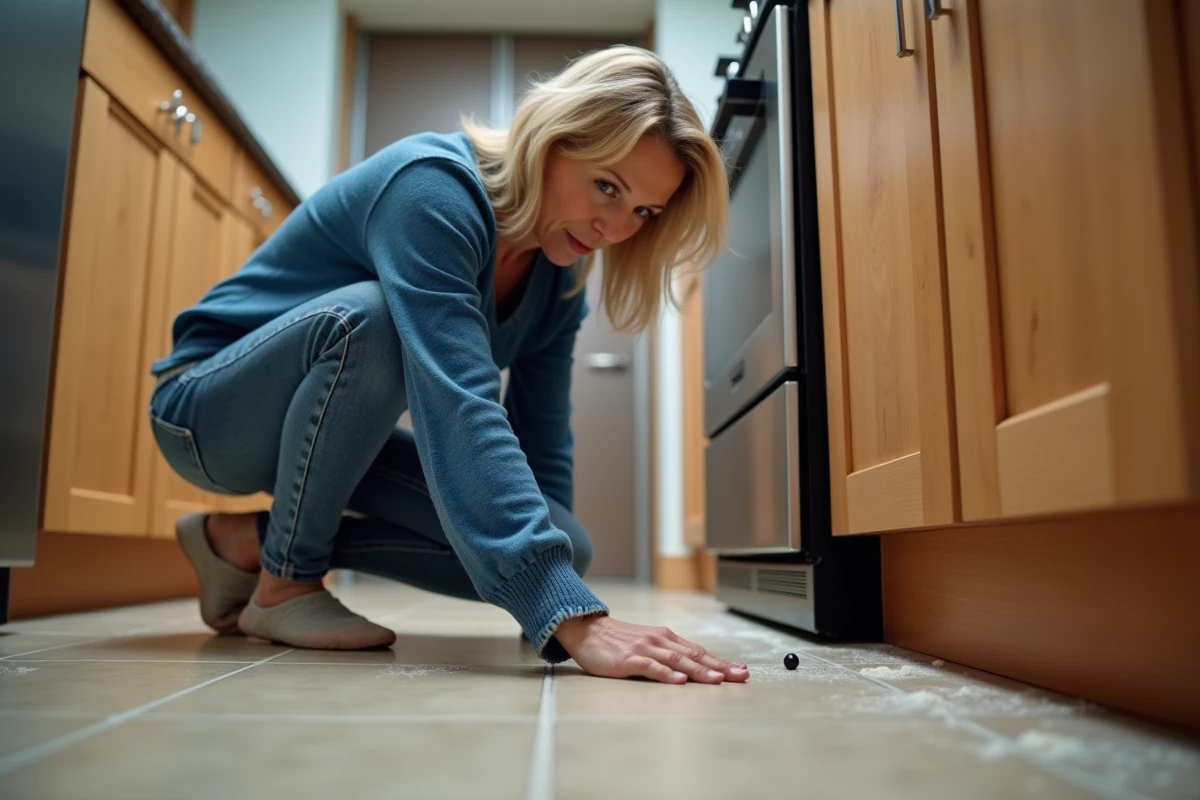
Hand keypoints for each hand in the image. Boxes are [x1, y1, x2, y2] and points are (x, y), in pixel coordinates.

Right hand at [554, 614, 749, 683]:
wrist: (586, 630)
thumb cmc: (617, 642)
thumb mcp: (647, 645)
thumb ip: (668, 654)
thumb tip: (693, 669)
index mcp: (666, 639)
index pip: (699, 652)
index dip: (721, 662)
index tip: (741, 671)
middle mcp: (659, 641)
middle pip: (694, 656)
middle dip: (719, 667)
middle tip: (741, 676)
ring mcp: (644, 649)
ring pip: (677, 661)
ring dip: (699, 671)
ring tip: (717, 680)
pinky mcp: (628, 659)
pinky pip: (650, 667)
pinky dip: (667, 674)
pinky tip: (679, 681)